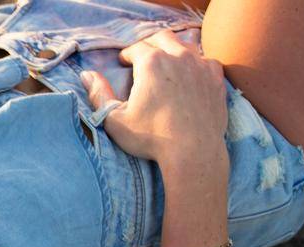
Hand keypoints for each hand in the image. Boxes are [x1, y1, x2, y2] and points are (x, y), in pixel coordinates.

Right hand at [81, 28, 229, 169]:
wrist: (194, 151)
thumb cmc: (151, 138)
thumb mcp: (114, 120)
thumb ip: (99, 95)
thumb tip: (87, 75)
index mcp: (152, 63)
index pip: (136, 48)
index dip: (127, 55)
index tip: (123, 63)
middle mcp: (178, 56)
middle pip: (162, 38)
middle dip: (149, 46)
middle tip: (142, 59)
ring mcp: (201, 65)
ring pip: (185, 45)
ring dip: (172, 51)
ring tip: (166, 66)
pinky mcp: (216, 77)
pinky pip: (205, 60)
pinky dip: (195, 64)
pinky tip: (189, 77)